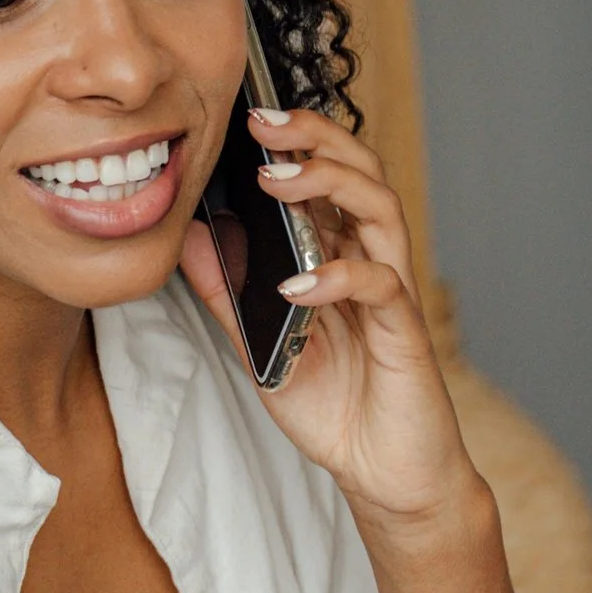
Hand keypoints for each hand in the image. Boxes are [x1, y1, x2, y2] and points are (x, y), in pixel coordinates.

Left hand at [178, 108, 477, 530]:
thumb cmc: (334, 408)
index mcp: (339, 255)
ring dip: (328, 184)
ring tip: (275, 181)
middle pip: (361, 171)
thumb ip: (227, 295)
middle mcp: (370, 261)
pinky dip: (338, 276)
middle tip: (263, 123)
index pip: (327, 176)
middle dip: (316, 137)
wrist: (383, 473)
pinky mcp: (404, 331)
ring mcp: (391, 292)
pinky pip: (380, 284)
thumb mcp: (261, 346)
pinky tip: (297, 284)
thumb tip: (187, 239)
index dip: (297, 140)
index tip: (247, 119)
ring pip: (380, 208)